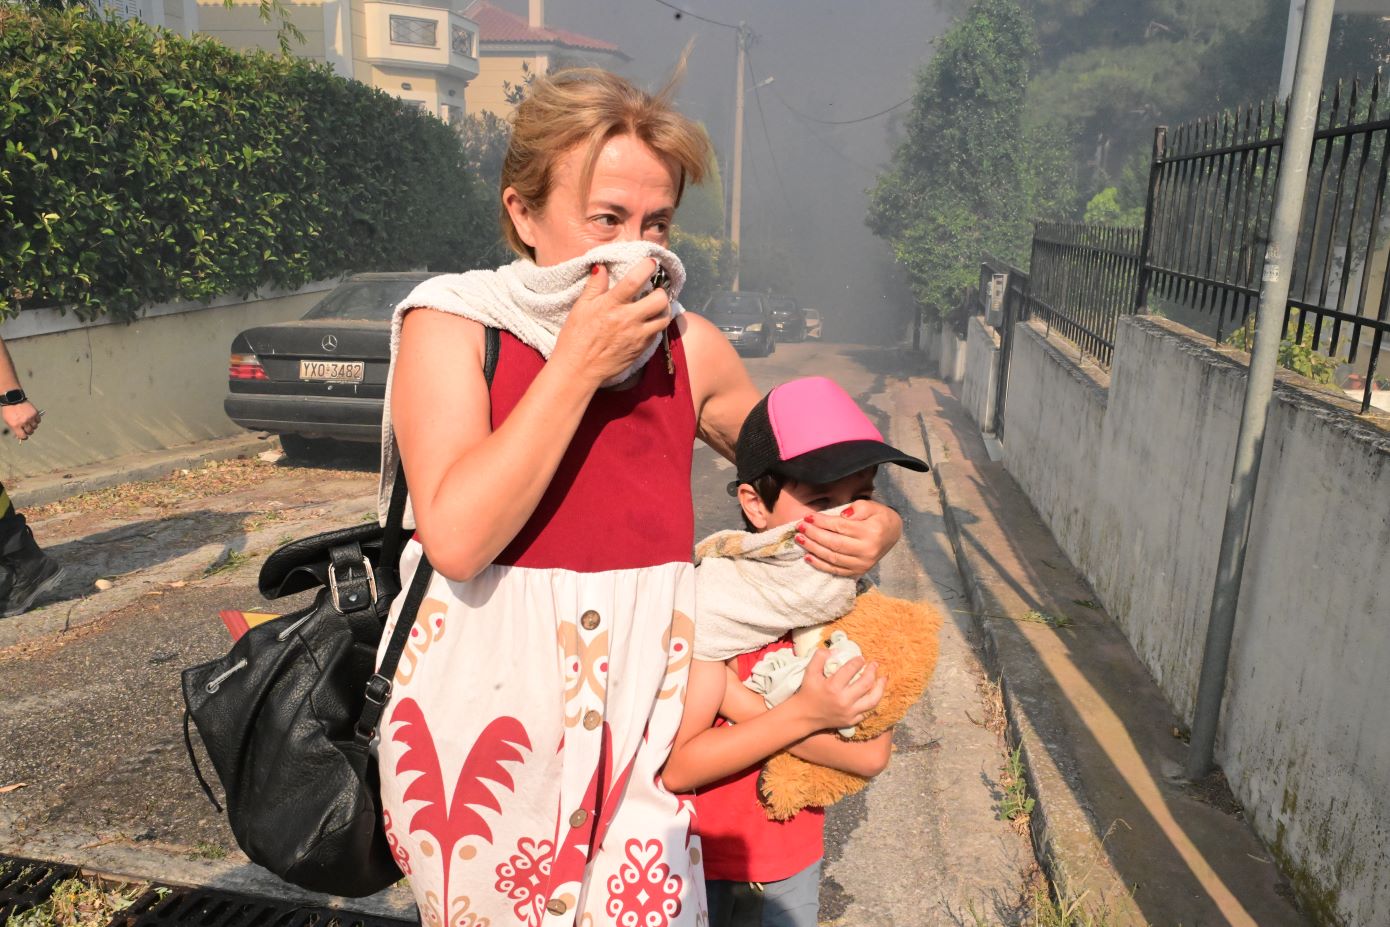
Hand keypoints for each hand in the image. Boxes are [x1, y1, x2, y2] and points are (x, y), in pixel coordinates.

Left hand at [2, 401, 39, 440]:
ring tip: (29, 422)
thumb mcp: (8, 421)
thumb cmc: (9, 411)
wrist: (13, 399)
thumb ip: (14, 428)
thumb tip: (19, 435)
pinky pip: (38, 420)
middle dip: (28, 431)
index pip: (23, 436)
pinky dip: (36, 420)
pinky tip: (32, 418)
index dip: (24, 437)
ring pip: (35, 426)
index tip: (24, 436)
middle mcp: (24, 422)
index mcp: (16, 425)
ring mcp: (30, 417)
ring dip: (32, 426)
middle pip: (30, 431)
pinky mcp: (35, 413)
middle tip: (27, 428)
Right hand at [552, 258, 671, 386]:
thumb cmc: (576, 337)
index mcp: (611, 305)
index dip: (647, 268)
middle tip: (654, 290)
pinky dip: (655, 325)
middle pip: (659, 300)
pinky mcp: (641, 349)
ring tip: (654, 306)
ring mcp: (637, 336)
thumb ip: (595, 286)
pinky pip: (657, 334)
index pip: (634, 280)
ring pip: (663, 318)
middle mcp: (628, 319)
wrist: (578, 369)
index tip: (651, 263)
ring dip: (663, 309)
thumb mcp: (580, 308)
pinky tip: (647, 323)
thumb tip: (601, 267)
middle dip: (661, 291)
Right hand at [790, 648, 884, 732]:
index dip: (858, 661)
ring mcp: (849, 713)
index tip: (861, 658)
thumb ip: (820, 657)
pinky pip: (868, 711)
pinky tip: (874, 693)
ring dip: (880, 687)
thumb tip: (835, 650)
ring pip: (873, 700)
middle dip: (872, 671)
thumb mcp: (809, 671)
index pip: (851, 670)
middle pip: (866, 683)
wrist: (804, 716)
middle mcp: (844, 700)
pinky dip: (872, 701)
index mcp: (833, 686)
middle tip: (874, 664)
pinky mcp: (851, 721)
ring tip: (883, 678)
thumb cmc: (808, 691)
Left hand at [796, 500, 902, 576]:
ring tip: (800, 539)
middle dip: (814, 535)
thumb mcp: (872, 506)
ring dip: (813, 549)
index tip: (807, 516)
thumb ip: (858, 507)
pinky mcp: (858, 571)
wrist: (893, 534)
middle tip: (799, 527)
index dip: (822, 522)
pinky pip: (836, 570)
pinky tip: (808, 557)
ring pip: (832, 557)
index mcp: (871, 532)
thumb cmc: (879, 517)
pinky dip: (820, 565)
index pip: (840, 527)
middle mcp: (867, 550)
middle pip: (834, 543)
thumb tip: (842, 515)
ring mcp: (862, 563)